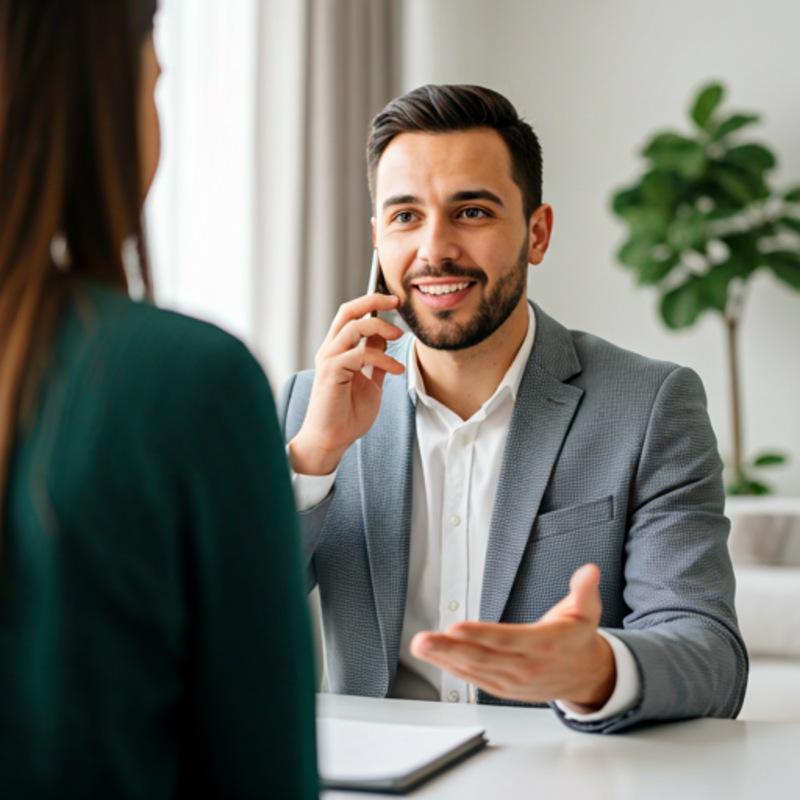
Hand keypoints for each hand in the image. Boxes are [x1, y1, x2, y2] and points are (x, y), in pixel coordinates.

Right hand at [288, 293, 405, 475]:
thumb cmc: (347, 415)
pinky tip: (396, 369)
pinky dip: (383, 358)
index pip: (350, 314)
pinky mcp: (331, 371)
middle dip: (374, 301)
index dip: (371, 302)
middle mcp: (330, 350)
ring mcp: (329, 359)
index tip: (394, 301)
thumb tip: (385, 338)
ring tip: (400, 338)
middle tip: (397, 303)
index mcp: (337, 350)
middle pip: (348, 311)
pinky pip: (360, 354)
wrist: (332, 439)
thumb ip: (375, 360)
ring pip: (355, 328)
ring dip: (382, 329)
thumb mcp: (370, 382)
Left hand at [410, 564, 615, 710]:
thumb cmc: (577, 639)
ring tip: (420, 645)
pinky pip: (473, 679)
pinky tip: (434, 657)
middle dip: (449, 649)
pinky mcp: (503, 687)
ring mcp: (512, 681)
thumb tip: (589, 571)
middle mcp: (525, 666)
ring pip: (473, 670)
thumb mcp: (587, 611)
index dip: (480, 635)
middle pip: (482, 658)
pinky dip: (452, 669)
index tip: (454, 628)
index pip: (507, 640)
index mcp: (544, 645)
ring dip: (443, 658)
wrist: (585, 676)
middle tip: (423, 640)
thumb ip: (585, 590)